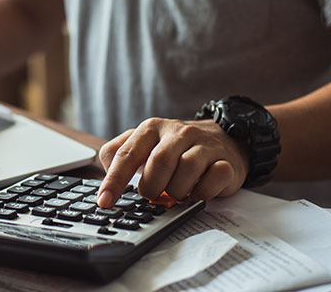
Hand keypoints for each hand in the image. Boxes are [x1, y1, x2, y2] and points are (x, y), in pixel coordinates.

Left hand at [96, 118, 250, 207]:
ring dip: (177, 190)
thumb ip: (119, 156)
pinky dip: (202, 192)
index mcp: (151, 128)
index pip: (126, 154)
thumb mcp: (145, 145)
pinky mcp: (225, 161)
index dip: (114, 180)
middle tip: (153, 194)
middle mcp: (178, 132)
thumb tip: (105, 179)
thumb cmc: (176, 149)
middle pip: (159, 163)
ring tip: (176, 192)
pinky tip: (197, 192)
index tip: (105, 201)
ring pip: (187, 170)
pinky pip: (213, 179)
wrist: (224, 139)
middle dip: (152, 186)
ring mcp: (204, 145)